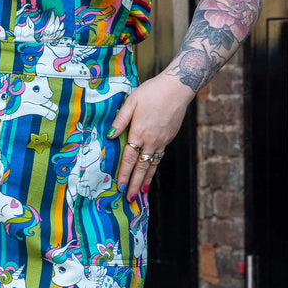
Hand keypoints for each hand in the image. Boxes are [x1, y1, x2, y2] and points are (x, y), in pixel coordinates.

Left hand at [109, 73, 193, 200]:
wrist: (178, 88)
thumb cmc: (152, 92)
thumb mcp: (131, 102)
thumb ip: (120, 120)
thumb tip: (109, 136)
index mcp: (139, 132)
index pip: (129, 158)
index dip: (124, 174)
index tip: (120, 187)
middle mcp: (152, 140)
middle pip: (142, 167)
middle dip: (135, 184)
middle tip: (130, 199)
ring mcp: (162, 141)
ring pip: (152, 165)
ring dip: (146, 180)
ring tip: (142, 193)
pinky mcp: (169, 138)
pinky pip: (159, 157)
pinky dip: (154, 167)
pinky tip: (150, 172)